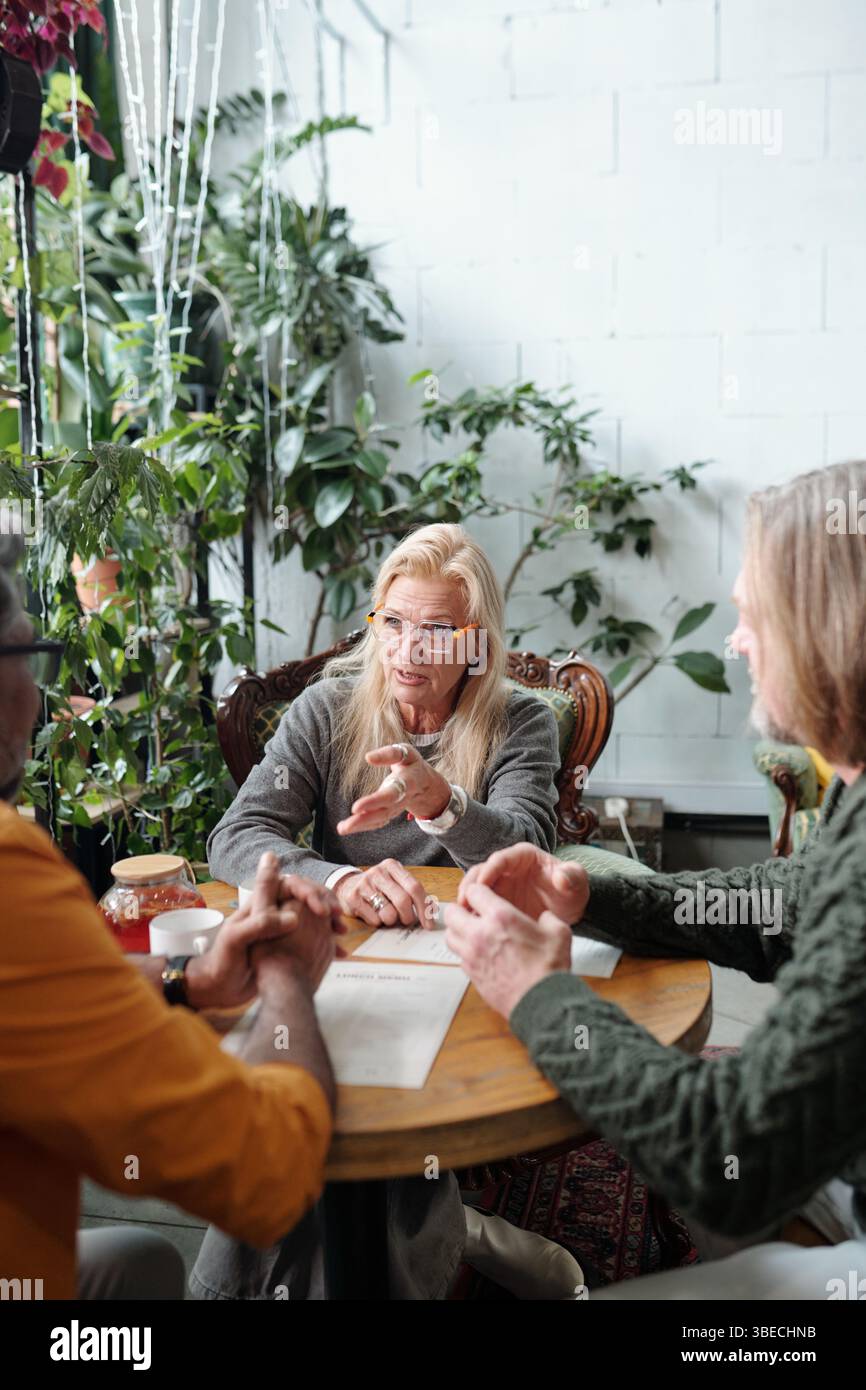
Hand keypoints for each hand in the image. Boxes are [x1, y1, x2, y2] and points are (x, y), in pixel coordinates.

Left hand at [186, 852, 345, 1008]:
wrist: (218, 989)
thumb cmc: (222, 962)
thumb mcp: (236, 939)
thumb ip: (260, 924)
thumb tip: (293, 917)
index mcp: (261, 903)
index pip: (291, 885)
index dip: (310, 892)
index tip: (322, 910)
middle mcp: (273, 911)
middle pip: (306, 897)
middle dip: (325, 904)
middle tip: (338, 919)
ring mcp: (282, 929)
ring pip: (312, 917)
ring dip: (329, 922)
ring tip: (341, 934)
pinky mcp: (287, 946)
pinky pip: (313, 938)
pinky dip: (326, 942)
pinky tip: (338, 953)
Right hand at [334, 859, 429, 927]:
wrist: (347, 885)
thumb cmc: (378, 888)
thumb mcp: (395, 883)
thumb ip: (412, 893)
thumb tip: (432, 912)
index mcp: (392, 866)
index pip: (415, 887)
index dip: (424, 908)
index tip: (429, 924)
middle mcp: (378, 872)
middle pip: (403, 900)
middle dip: (408, 916)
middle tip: (406, 920)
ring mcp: (364, 884)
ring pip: (389, 913)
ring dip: (391, 920)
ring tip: (386, 915)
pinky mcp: (352, 897)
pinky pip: (374, 919)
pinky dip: (377, 922)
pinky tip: (372, 913)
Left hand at [336, 742, 451, 835]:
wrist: (425, 783)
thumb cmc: (411, 764)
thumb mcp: (405, 753)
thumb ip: (389, 753)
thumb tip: (368, 757)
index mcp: (409, 782)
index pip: (392, 793)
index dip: (375, 801)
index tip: (355, 808)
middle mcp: (403, 799)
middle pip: (386, 811)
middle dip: (366, 818)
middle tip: (346, 825)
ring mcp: (396, 808)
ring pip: (380, 819)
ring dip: (361, 825)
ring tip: (342, 828)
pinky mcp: (389, 812)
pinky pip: (377, 822)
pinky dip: (362, 826)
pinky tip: (345, 828)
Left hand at [444, 880, 571, 1017]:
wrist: (541, 1003)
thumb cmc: (549, 968)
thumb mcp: (559, 933)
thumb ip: (548, 918)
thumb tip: (545, 917)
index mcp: (500, 917)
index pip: (474, 891)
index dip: (478, 892)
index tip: (484, 897)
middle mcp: (480, 934)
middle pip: (452, 912)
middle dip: (460, 909)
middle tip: (472, 913)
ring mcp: (472, 956)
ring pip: (449, 935)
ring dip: (458, 930)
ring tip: (473, 932)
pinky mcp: (471, 974)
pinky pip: (458, 956)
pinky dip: (465, 952)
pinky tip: (481, 954)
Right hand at [458, 844, 588, 925]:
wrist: (568, 911)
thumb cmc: (572, 891)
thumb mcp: (578, 883)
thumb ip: (572, 876)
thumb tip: (561, 877)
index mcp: (523, 856)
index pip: (501, 859)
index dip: (489, 870)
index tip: (481, 885)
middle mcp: (506, 868)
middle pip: (481, 872)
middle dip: (470, 886)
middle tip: (464, 903)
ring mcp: (498, 885)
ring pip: (474, 888)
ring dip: (466, 901)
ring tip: (462, 916)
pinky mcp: (495, 902)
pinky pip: (478, 905)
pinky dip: (472, 913)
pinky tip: (469, 926)